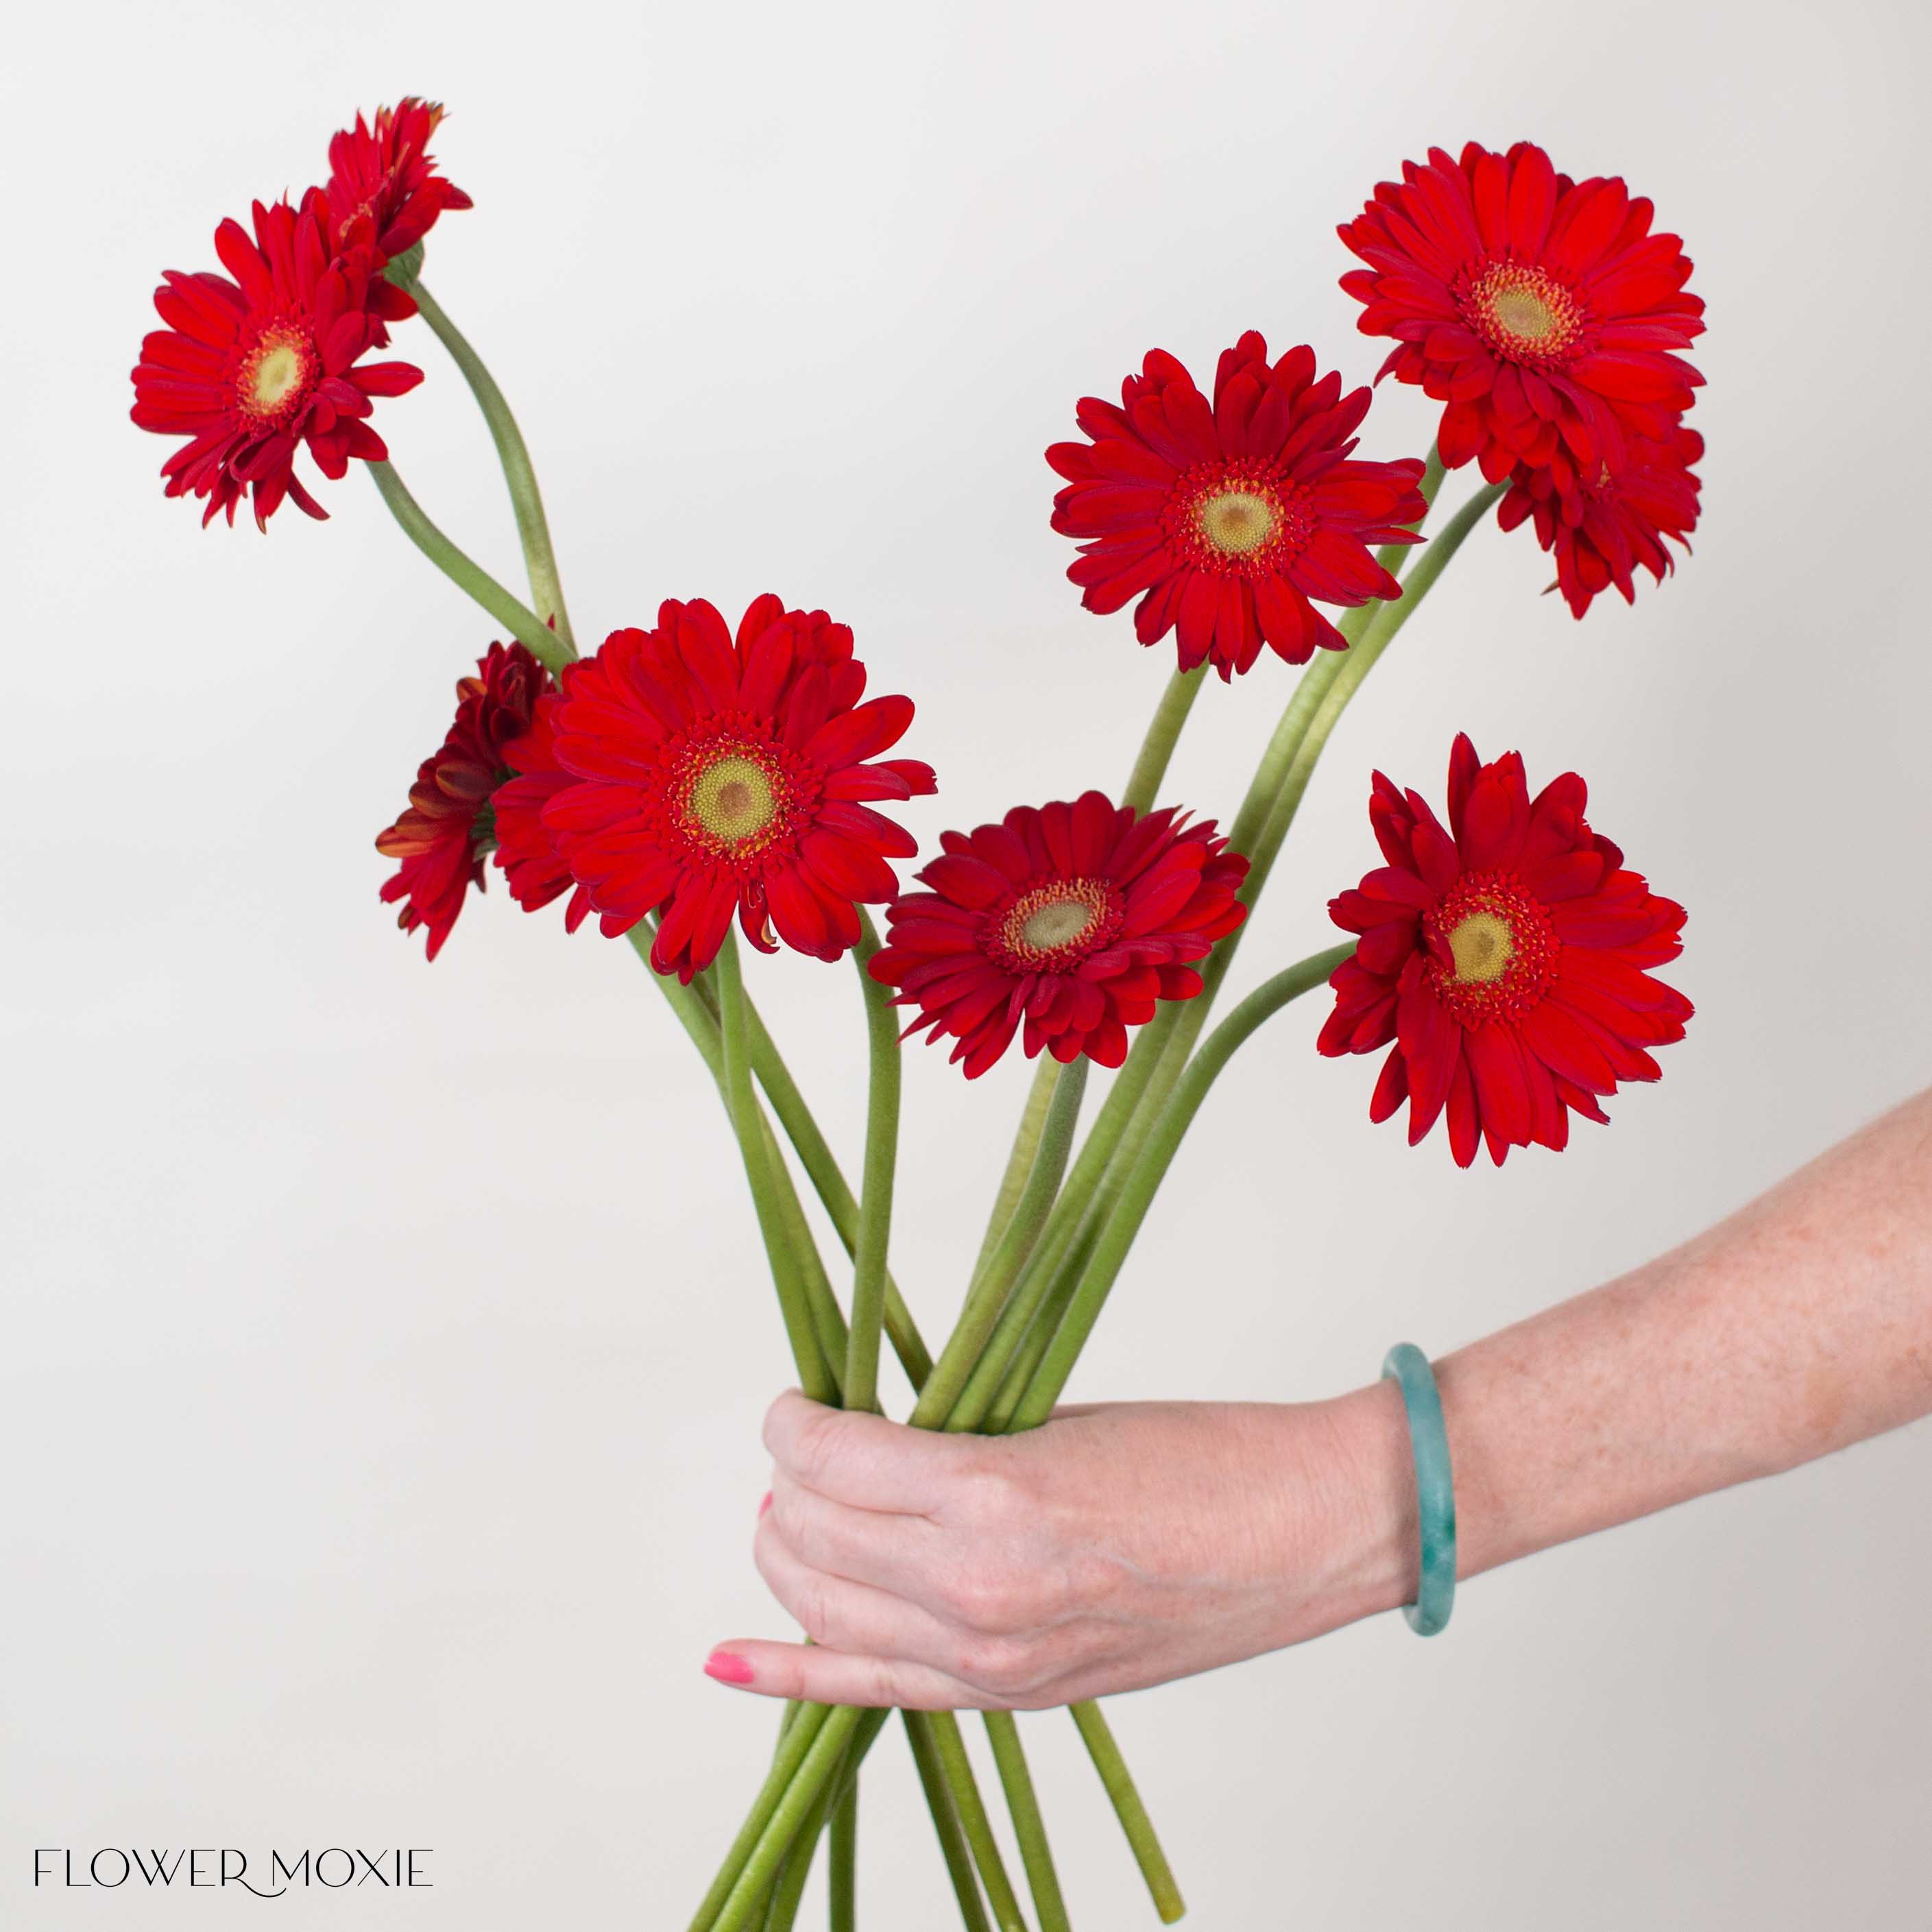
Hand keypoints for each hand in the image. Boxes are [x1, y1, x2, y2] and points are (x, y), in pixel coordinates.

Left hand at [702, 1387, 1418, 1708]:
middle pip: (813, 1536)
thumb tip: (861, 1439)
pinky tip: (730, 1661)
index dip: (794, 1424)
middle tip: (805, 1448)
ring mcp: (994, 1657)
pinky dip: (794, 1676)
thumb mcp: (1055, 1420)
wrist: (1308, 1533)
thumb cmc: (1204, 1456)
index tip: (795, 1403)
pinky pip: (873, 1691)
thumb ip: (951, 1441)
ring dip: (793, 1552)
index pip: (832, 1459)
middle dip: (789, 1485)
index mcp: (993, 1495)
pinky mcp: (1016, 1695)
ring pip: (827, 1610)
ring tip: (797, 1513)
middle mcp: (978, 1590)